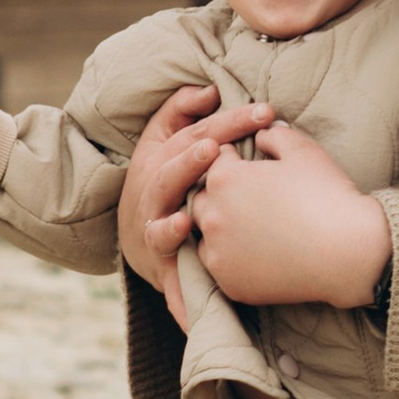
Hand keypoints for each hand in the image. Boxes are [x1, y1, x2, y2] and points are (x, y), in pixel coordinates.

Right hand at [118, 87, 268, 336]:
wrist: (134, 234)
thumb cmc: (164, 177)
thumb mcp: (165, 139)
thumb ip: (182, 111)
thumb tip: (206, 89)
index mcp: (161, 162)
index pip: (193, 137)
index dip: (226, 123)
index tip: (264, 111)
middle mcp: (155, 198)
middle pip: (169, 177)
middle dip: (190, 163)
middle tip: (214, 151)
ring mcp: (157, 235)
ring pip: (159, 231)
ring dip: (171, 227)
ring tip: (186, 221)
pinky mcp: (164, 271)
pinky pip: (171, 286)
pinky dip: (180, 299)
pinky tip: (192, 308)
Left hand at [187, 121, 391, 308]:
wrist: (348, 252)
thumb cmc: (327, 195)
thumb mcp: (303, 150)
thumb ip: (273, 135)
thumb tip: (259, 135)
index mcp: (224, 178)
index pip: (215, 160)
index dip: (236, 159)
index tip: (253, 166)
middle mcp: (212, 215)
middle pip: (204, 197)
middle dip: (223, 193)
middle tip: (253, 198)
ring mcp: (218, 252)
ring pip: (206, 233)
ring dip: (222, 226)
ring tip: (253, 226)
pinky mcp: (229, 282)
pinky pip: (219, 265)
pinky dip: (231, 258)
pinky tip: (257, 252)